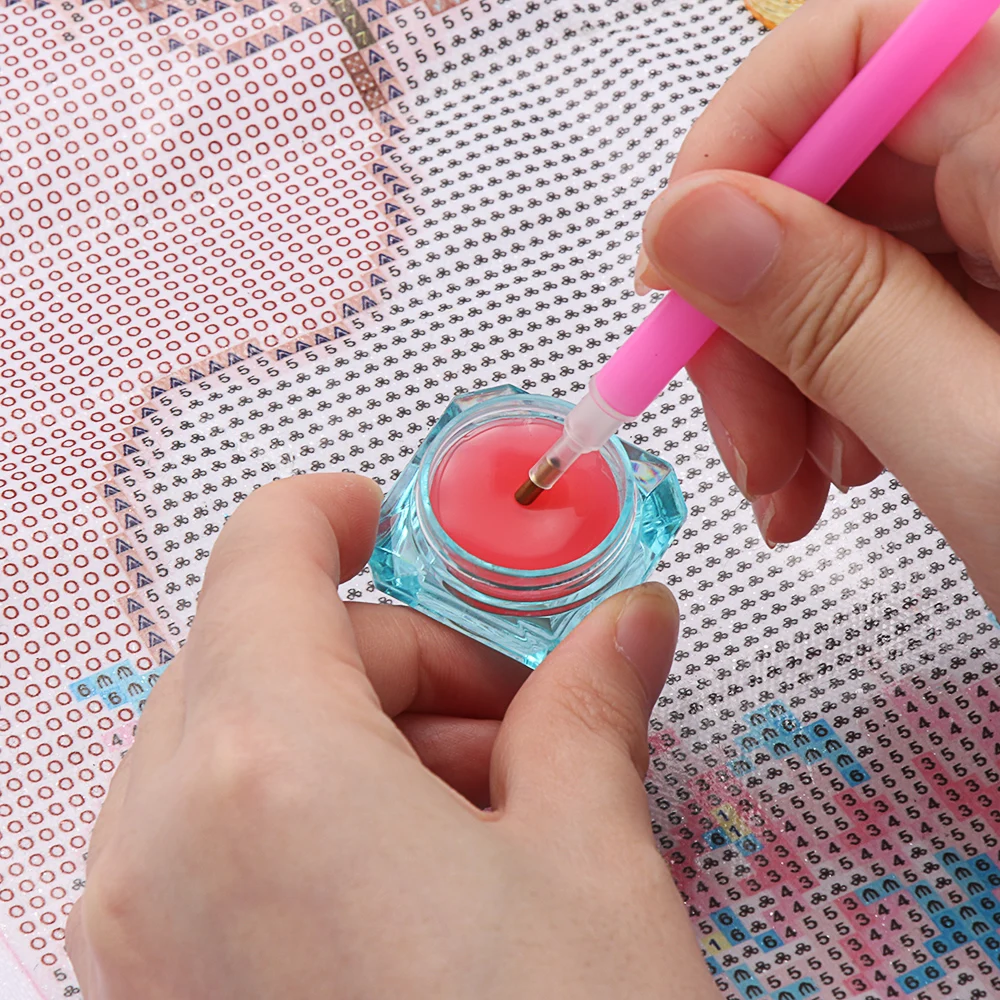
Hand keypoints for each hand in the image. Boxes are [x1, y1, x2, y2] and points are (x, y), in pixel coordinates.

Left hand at [66, 475, 715, 999]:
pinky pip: (215, 831)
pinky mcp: (146, 992)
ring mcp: (131, 930)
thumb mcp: (595, 865)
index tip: (399, 523)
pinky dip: (311, 811)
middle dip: (397, 658)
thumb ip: (590, 708)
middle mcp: (160, 840)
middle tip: (513, 723)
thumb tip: (629, 622)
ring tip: (486, 819)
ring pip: (239, 737)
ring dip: (364, 739)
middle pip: (269, 647)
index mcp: (266, 767)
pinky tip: (417, 883)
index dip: (340, 512)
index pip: (265, 549)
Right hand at [636, 0, 999, 611]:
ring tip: (806, 483)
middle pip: (839, 170)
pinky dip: (851, 381)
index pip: (847, 51)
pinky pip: (903, 296)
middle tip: (746, 443)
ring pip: (856, 246)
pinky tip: (853, 459)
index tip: (676, 286)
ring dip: (796, 368)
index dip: (731, 161)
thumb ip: (835, 321)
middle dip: (758, 316)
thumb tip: (690, 228)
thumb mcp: (991, 449)